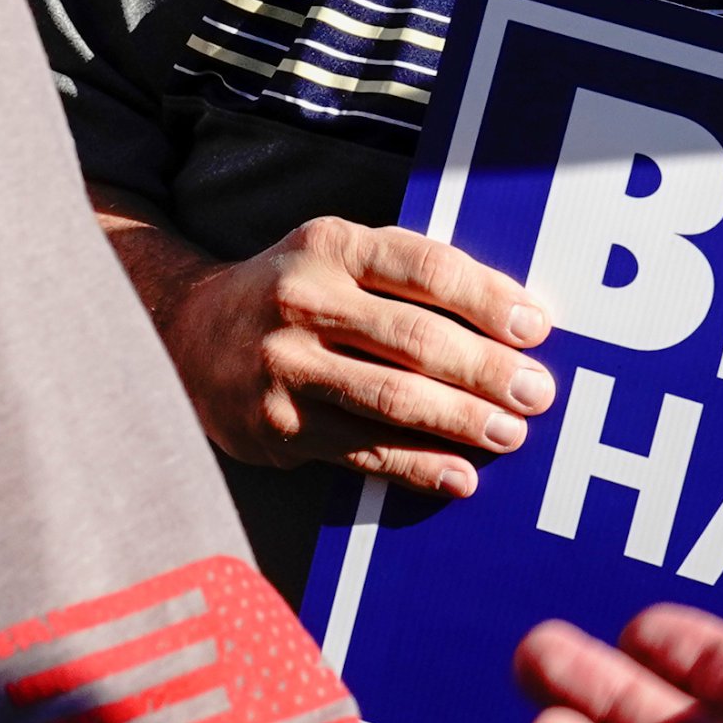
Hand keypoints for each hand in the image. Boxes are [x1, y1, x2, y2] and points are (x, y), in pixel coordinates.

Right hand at [156, 215, 555, 495]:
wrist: (186, 335)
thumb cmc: (290, 293)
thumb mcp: (333, 257)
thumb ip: (405, 276)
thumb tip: (510, 318)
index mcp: (329, 246)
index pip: (424, 269)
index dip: (487, 298)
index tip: (537, 327)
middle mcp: (303, 302)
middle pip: (414, 339)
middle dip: (486, 369)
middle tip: (536, 392)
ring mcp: (286, 367)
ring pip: (391, 400)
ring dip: (461, 421)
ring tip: (509, 433)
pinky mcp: (279, 425)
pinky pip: (363, 451)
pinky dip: (417, 466)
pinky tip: (461, 476)